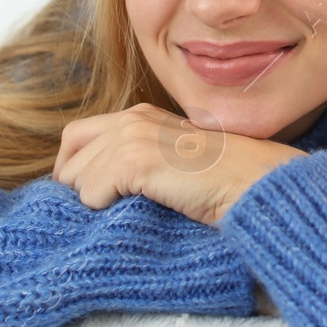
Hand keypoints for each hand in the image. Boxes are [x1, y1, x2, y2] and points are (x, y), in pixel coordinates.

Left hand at [51, 103, 307, 226]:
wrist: (255, 184)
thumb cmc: (224, 182)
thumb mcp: (175, 160)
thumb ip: (141, 161)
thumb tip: (99, 187)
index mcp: (141, 115)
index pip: (78, 136)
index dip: (76, 168)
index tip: (90, 195)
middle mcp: (132, 118)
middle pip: (70, 154)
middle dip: (74, 185)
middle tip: (98, 209)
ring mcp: (132, 137)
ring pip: (76, 178)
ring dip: (94, 201)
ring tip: (126, 211)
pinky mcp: (135, 161)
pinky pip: (91, 193)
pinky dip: (105, 209)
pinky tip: (137, 210)